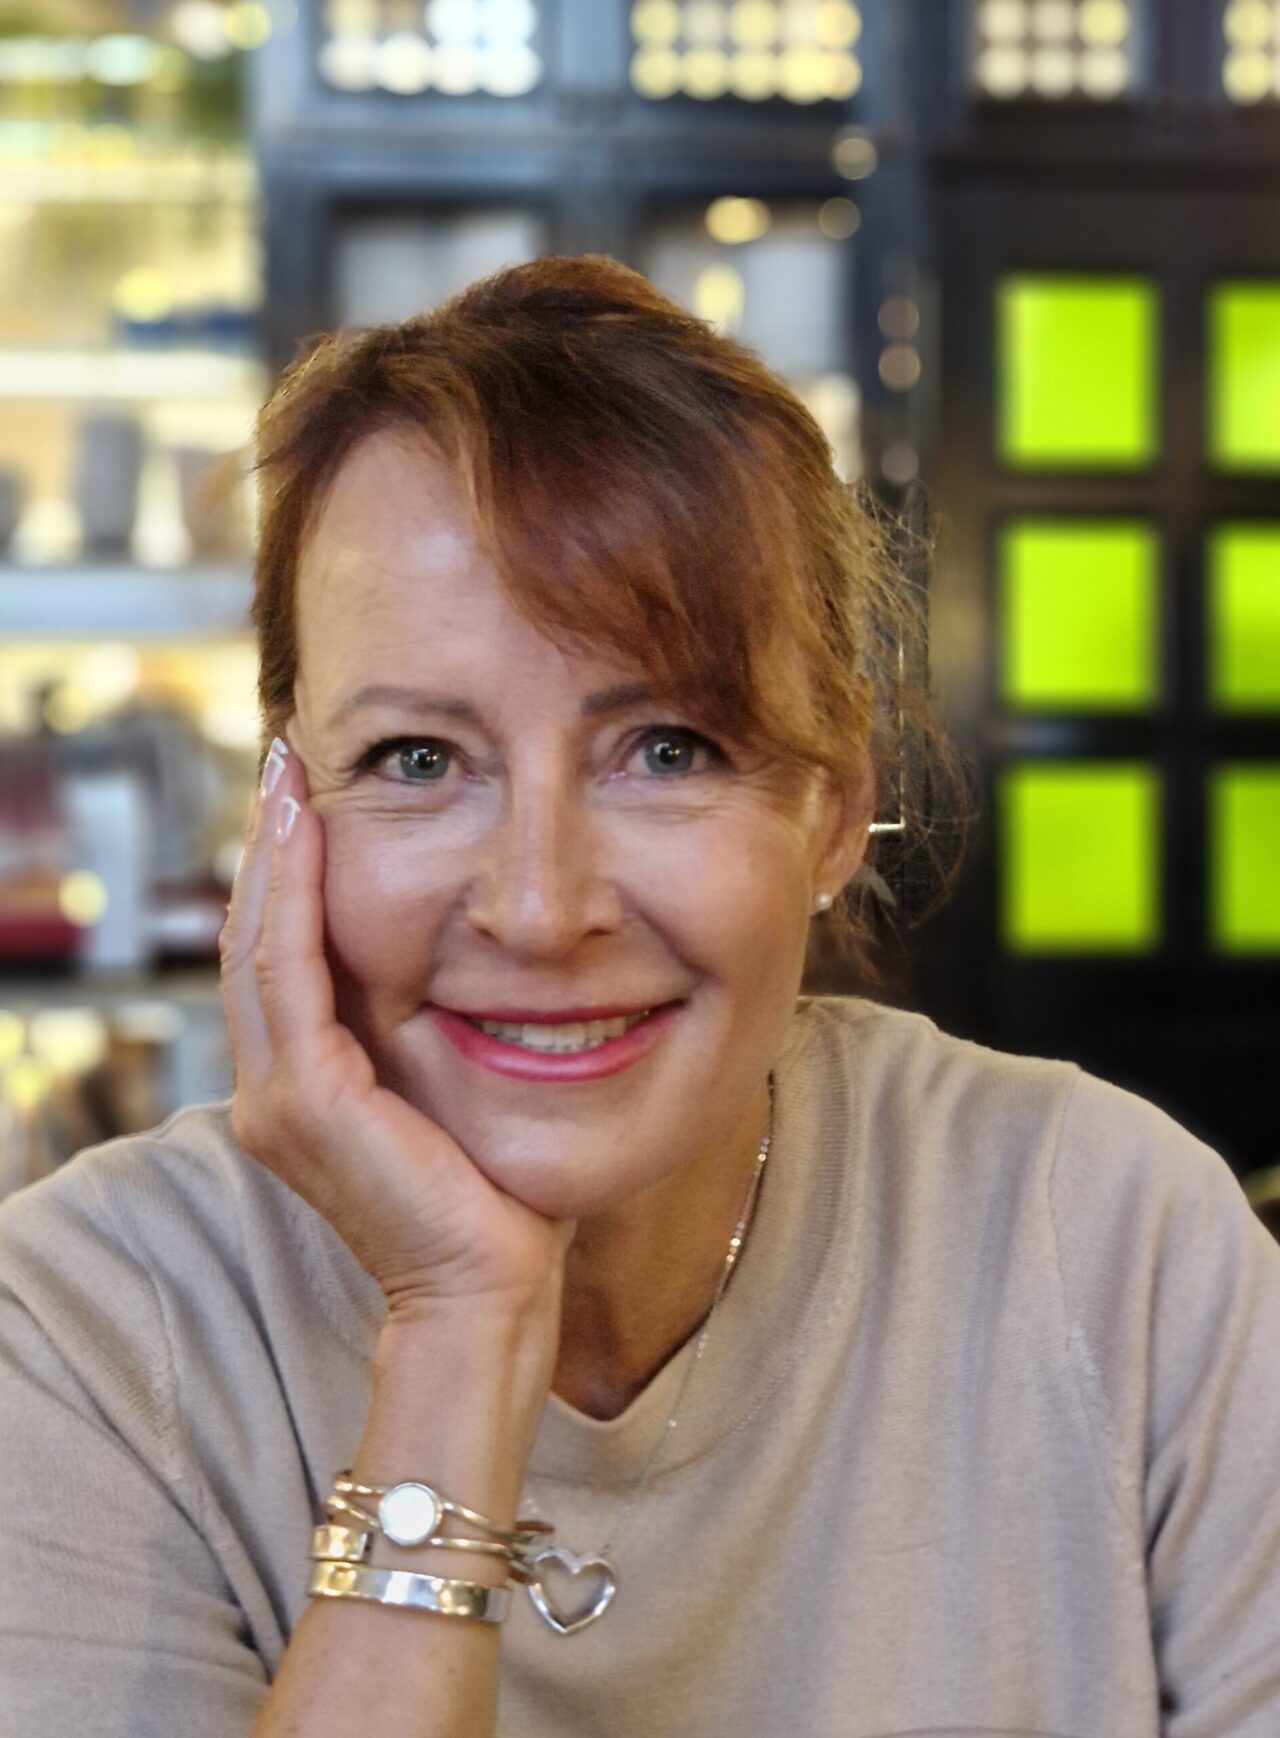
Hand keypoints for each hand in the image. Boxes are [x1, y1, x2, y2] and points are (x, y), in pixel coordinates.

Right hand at [220, 738, 571, 1320]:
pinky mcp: (306, 1099)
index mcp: (300, 1087)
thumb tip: (472, 956)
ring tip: (290, 774)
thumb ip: (430, 1031)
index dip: (285, 872)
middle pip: (253, 936)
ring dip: (273, 852)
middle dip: (270, 843)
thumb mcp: (452, 1091)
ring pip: (258, 942)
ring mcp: (277, 1097)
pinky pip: (288, 970)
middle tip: (287, 759)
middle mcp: (270, 1090)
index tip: (308, 795)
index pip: (278, 956)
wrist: (486, 1292)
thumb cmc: (491, 1198)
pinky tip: (309, 833)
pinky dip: (294, 896)